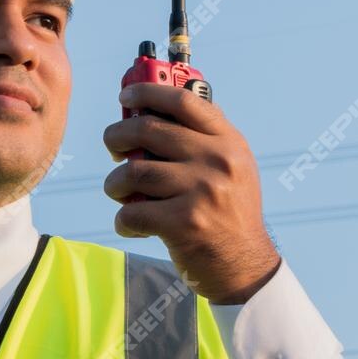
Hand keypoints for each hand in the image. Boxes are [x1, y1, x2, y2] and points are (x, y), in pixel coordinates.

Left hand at [102, 82, 280, 304]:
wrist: (245, 266)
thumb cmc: (227, 213)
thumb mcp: (231, 168)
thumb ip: (202, 139)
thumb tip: (149, 111)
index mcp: (228, 142)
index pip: (183, 102)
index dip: (147, 91)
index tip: (126, 95)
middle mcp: (218, 161)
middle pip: (147, 130)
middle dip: (117, 136)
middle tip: (112, 147)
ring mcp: (202, 191)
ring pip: (133, 172)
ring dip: (115, 184)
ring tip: (119, 193)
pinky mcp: (184, 223)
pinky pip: (132, 212)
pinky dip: (123, 220)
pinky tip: (132, 224)